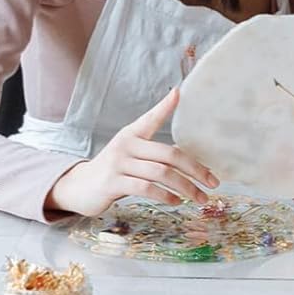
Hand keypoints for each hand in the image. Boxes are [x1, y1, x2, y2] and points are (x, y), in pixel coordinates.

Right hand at [45, 87, 218, 217]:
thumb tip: (186, 156)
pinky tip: (176, 201)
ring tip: (200, 198)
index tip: (178, 93)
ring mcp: (119, 164)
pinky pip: (145, 188)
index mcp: (132, 135)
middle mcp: (126, 145)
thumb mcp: (132, 154)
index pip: (151, 118)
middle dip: (195, 169)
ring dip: (186, 187)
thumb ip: (155, 152)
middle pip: (168, 154)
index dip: (164, 105)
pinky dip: (165, 195)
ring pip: (160, 173)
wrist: (80, 187)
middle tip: (213, 182)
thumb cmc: (115, 171)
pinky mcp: (113, 183)